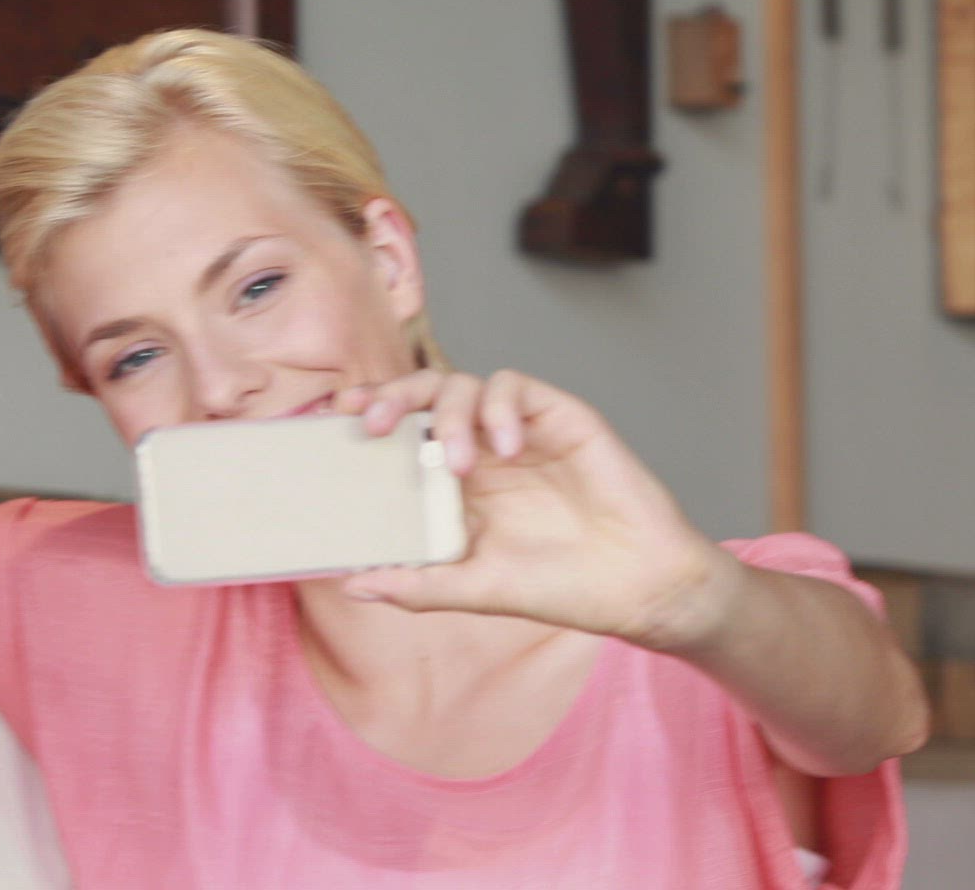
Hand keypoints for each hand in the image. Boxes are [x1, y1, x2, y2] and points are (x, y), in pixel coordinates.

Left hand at [331, 369, 742, 651]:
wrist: (639, 587)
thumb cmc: (565, 588)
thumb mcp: (477, 590)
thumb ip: (419, 585)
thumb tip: (352, 585)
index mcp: (461, 486)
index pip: (404, 434)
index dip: (370, 416)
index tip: (336, 419)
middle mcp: (486, 450)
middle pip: (426, 396)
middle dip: (393, 397)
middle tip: (374, 424)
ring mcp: (523, 431)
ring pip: (468, 384)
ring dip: (449, 413)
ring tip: (458, 462)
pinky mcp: (562, 417)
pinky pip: (516, 386)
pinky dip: (500, 407)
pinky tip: (505, 447)